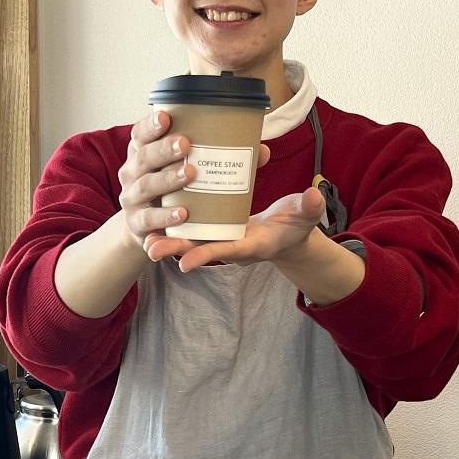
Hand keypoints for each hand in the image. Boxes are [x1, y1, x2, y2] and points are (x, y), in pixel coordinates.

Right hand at [117, 111, 195, 251]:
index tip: (165, 117)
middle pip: (143, 157)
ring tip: (189, 173)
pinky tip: (182, 213)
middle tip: (185, 144)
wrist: (147, 225)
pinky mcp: (136, 222)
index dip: (150, 126)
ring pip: (146, 185)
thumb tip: (252, 146)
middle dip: (163, 149)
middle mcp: (132, 172)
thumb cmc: (168, 188)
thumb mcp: (175, 166)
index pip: (140, 134)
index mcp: (140, 152)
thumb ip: (202, 154)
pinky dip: (165, 216)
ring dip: (167, 179)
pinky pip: (149, 218)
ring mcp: (132, 197)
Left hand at [144, 187, 325, 272]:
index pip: (228, 251)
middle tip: (150, 251)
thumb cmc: (296, 225)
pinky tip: (154, 222)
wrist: (289, 233)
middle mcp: (233, 246)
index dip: (207, 255)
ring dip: (169, 242)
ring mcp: (223, 239)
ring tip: (144, 241)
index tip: (184, 262)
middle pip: (201, 249)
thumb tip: (314, 196)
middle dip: (176, 251)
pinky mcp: (217, 229)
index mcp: (253, 245)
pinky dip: (175, 228)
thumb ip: (309, 208)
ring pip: (192, 241)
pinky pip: (194, 230)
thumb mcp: (305, 216)